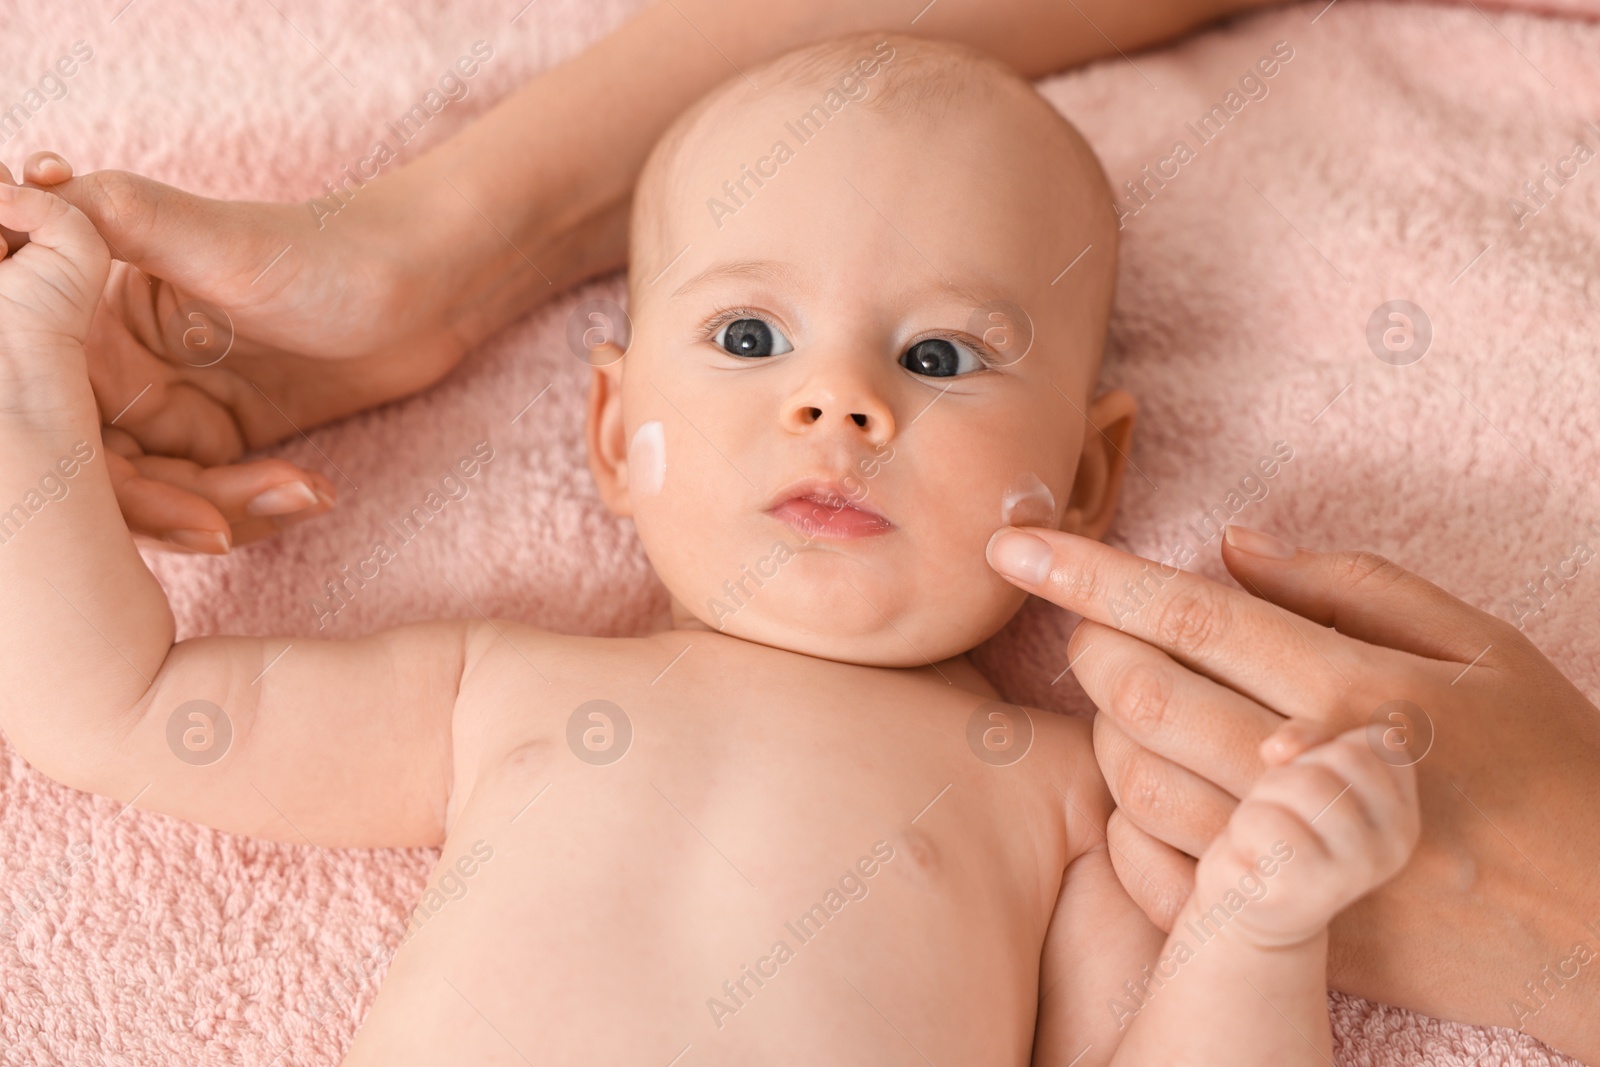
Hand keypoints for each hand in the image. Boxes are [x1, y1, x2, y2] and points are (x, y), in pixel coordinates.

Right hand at [4, 153, 473, 551]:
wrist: (433, 282)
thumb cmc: (331, 249)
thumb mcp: (215, 233)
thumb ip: (111, 216)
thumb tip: (20, 186)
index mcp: (90, 308)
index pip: (49, 411)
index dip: (83, 467)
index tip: (149, 493)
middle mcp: (117, 360)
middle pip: (98, 470)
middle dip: (160, 509)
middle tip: (220, 527)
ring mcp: (172, 403)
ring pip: (158, 496)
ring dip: (224, 512)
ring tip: (302, 491)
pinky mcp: (225, 437)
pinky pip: (211, 501)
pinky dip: (255, 509)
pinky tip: (314, 493)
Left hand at [985, 524, 1599, 1059]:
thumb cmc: (1554, 767)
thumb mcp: (1483, 646)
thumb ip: (1351, 584)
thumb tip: (1231, 543)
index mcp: (1363, 685)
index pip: (1192, 615)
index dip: (1089, 573)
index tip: (1012, 542)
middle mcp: (1319, 768)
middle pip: (1146, 695)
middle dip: (1086, 644)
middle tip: (1081, 623)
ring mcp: (1303, 856)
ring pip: (1139, 783)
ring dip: (1104, 731)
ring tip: (1125, 702)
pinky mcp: (1296, 926)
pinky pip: (1163, 872)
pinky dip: (1128, 823)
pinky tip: (1148, 786)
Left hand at [1191, 725, 1417, 949]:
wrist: (1254, 908)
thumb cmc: (1283, 829)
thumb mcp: (1303, 772)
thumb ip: (1307, 739)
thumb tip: (1280, 748)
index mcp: (1403, 815)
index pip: (1377, 742)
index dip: (1327, 750)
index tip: (1311, 789)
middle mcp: (1393, 844)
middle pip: (1336, 758)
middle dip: (1289, 775)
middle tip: (1281, 815)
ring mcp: (1356, 871)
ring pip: (1299, 783)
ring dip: (1262, 801)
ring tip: (1267, 837)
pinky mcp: (1310, 890)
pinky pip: (1266, 822)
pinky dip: (1244, 831)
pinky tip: (1254, 860)